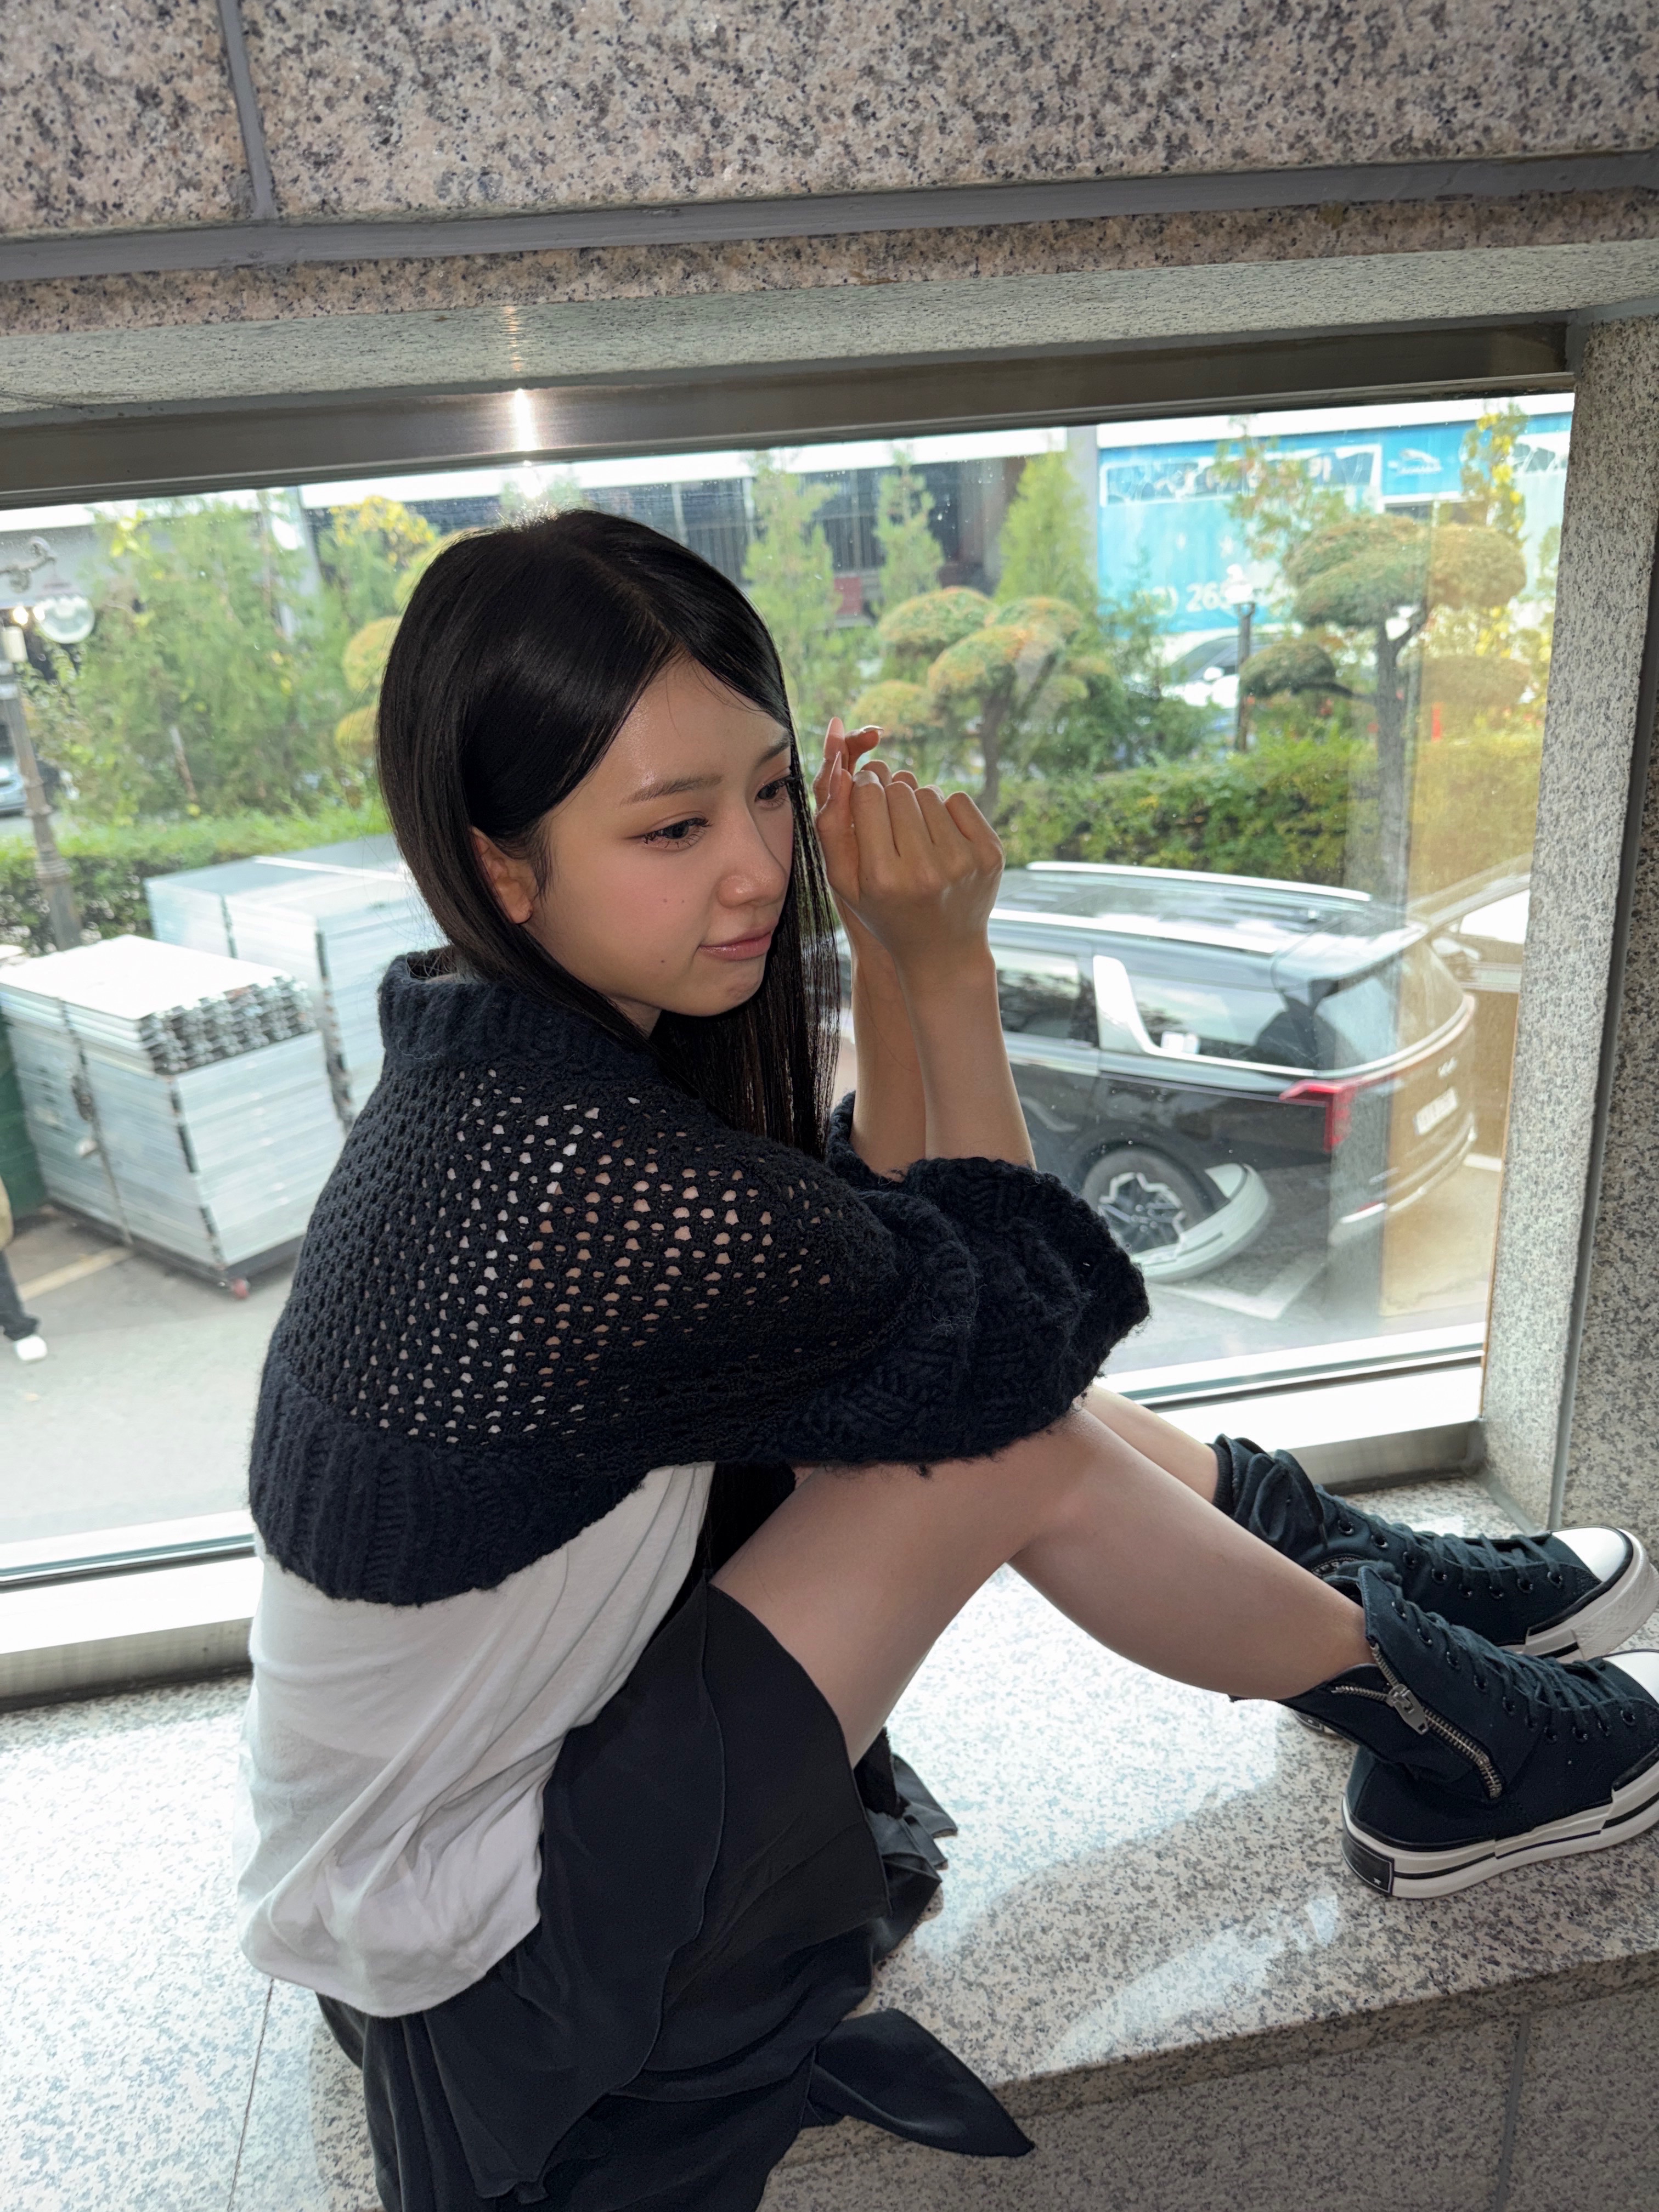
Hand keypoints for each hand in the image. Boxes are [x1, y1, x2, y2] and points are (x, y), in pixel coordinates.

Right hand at [814, 717, 1003, 982]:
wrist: (943, 952)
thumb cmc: (886, 912)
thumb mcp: (845, 882)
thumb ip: (831, 827)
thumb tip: (840, 770)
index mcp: (882, 877)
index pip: (868, 794)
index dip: (864, 790)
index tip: (867, 802)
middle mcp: (924, 870)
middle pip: (899, 790)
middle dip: (891, 799)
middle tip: (893, 828)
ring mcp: (962, 862)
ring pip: (929, 792)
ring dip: (919, 806)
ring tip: (917, 839)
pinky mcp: (990, 855)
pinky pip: (959, 799)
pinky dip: (948, 811)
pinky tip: (941, 841)